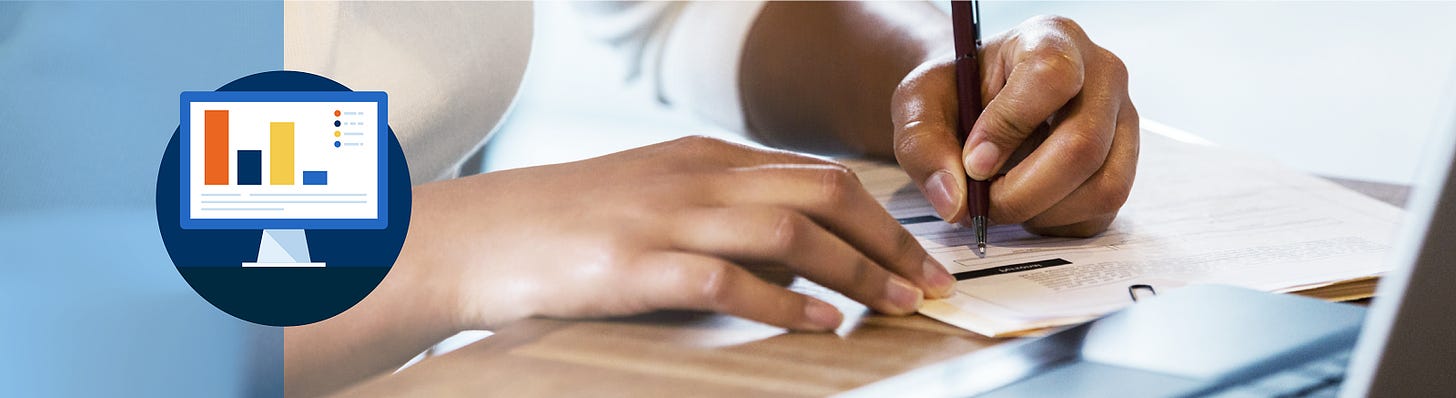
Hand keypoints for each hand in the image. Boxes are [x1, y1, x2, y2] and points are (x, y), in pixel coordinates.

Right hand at [406, 136, 955, 332]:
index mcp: (701, 156)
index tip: (917, 252)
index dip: (880, 214)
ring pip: (790, 228)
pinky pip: (728, 279)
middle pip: (821, 190)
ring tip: (896, 303)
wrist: (471, 237)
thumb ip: (717, 211)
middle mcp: (694, 177)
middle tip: (930, 280)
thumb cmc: (562, 226)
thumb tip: (795, 252)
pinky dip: (783, 301)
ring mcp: (665, 218)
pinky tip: (819, 323)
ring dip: (856, 269)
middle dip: (889, 237)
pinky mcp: (635, 266)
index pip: (815, 173)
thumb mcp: (649, 197)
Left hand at [891, 15, 1138, 236]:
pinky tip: (1026, 205)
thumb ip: (922, 144)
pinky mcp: (1123, 166)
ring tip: (1001, 201)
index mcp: (1051, 38)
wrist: (978, 103)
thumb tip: (956, 202)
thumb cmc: (954, 93)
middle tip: (981, 203)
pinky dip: (1055, 224)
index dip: (1009, 127)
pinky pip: (1100, 213)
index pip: (1051, 77)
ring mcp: (1122, 123)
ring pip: (1101, 187)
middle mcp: (1102, 75)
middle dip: (1022, 191)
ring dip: (1041, 212)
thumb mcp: (918, 103)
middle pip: (1083, 145)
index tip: (972, 161)